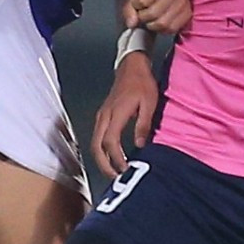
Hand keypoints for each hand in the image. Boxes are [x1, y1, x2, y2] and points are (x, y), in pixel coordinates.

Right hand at [91, 54, 160, 179]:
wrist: (131, 66)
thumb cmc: (142, 83)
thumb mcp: (149, 103)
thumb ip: (144, 124)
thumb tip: (140, 145)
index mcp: (116, 114)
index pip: (110, 142)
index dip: (116, 158)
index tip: (125, 169)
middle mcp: (104, 116)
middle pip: (97, 147)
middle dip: (104, 165)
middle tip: (116, 178)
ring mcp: (101, 116)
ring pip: (94, 143)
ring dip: (102, 160)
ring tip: (114, 171)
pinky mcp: (102, 116)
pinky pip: (97, 137)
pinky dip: (101, 151)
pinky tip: (111, 157)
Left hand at [125, 0, 191, 36]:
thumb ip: (129, 9)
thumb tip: (132, 23)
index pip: (142, 1)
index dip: (136, 6)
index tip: (138, 4)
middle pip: (152, 13)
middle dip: (144, 18)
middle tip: (144, 14)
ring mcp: (185, 2)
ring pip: (162, 23)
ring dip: (153, 25)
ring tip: (152, 19)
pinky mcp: (188, 15)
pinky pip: (172, 29)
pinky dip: (163, 30)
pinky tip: (161, 24)